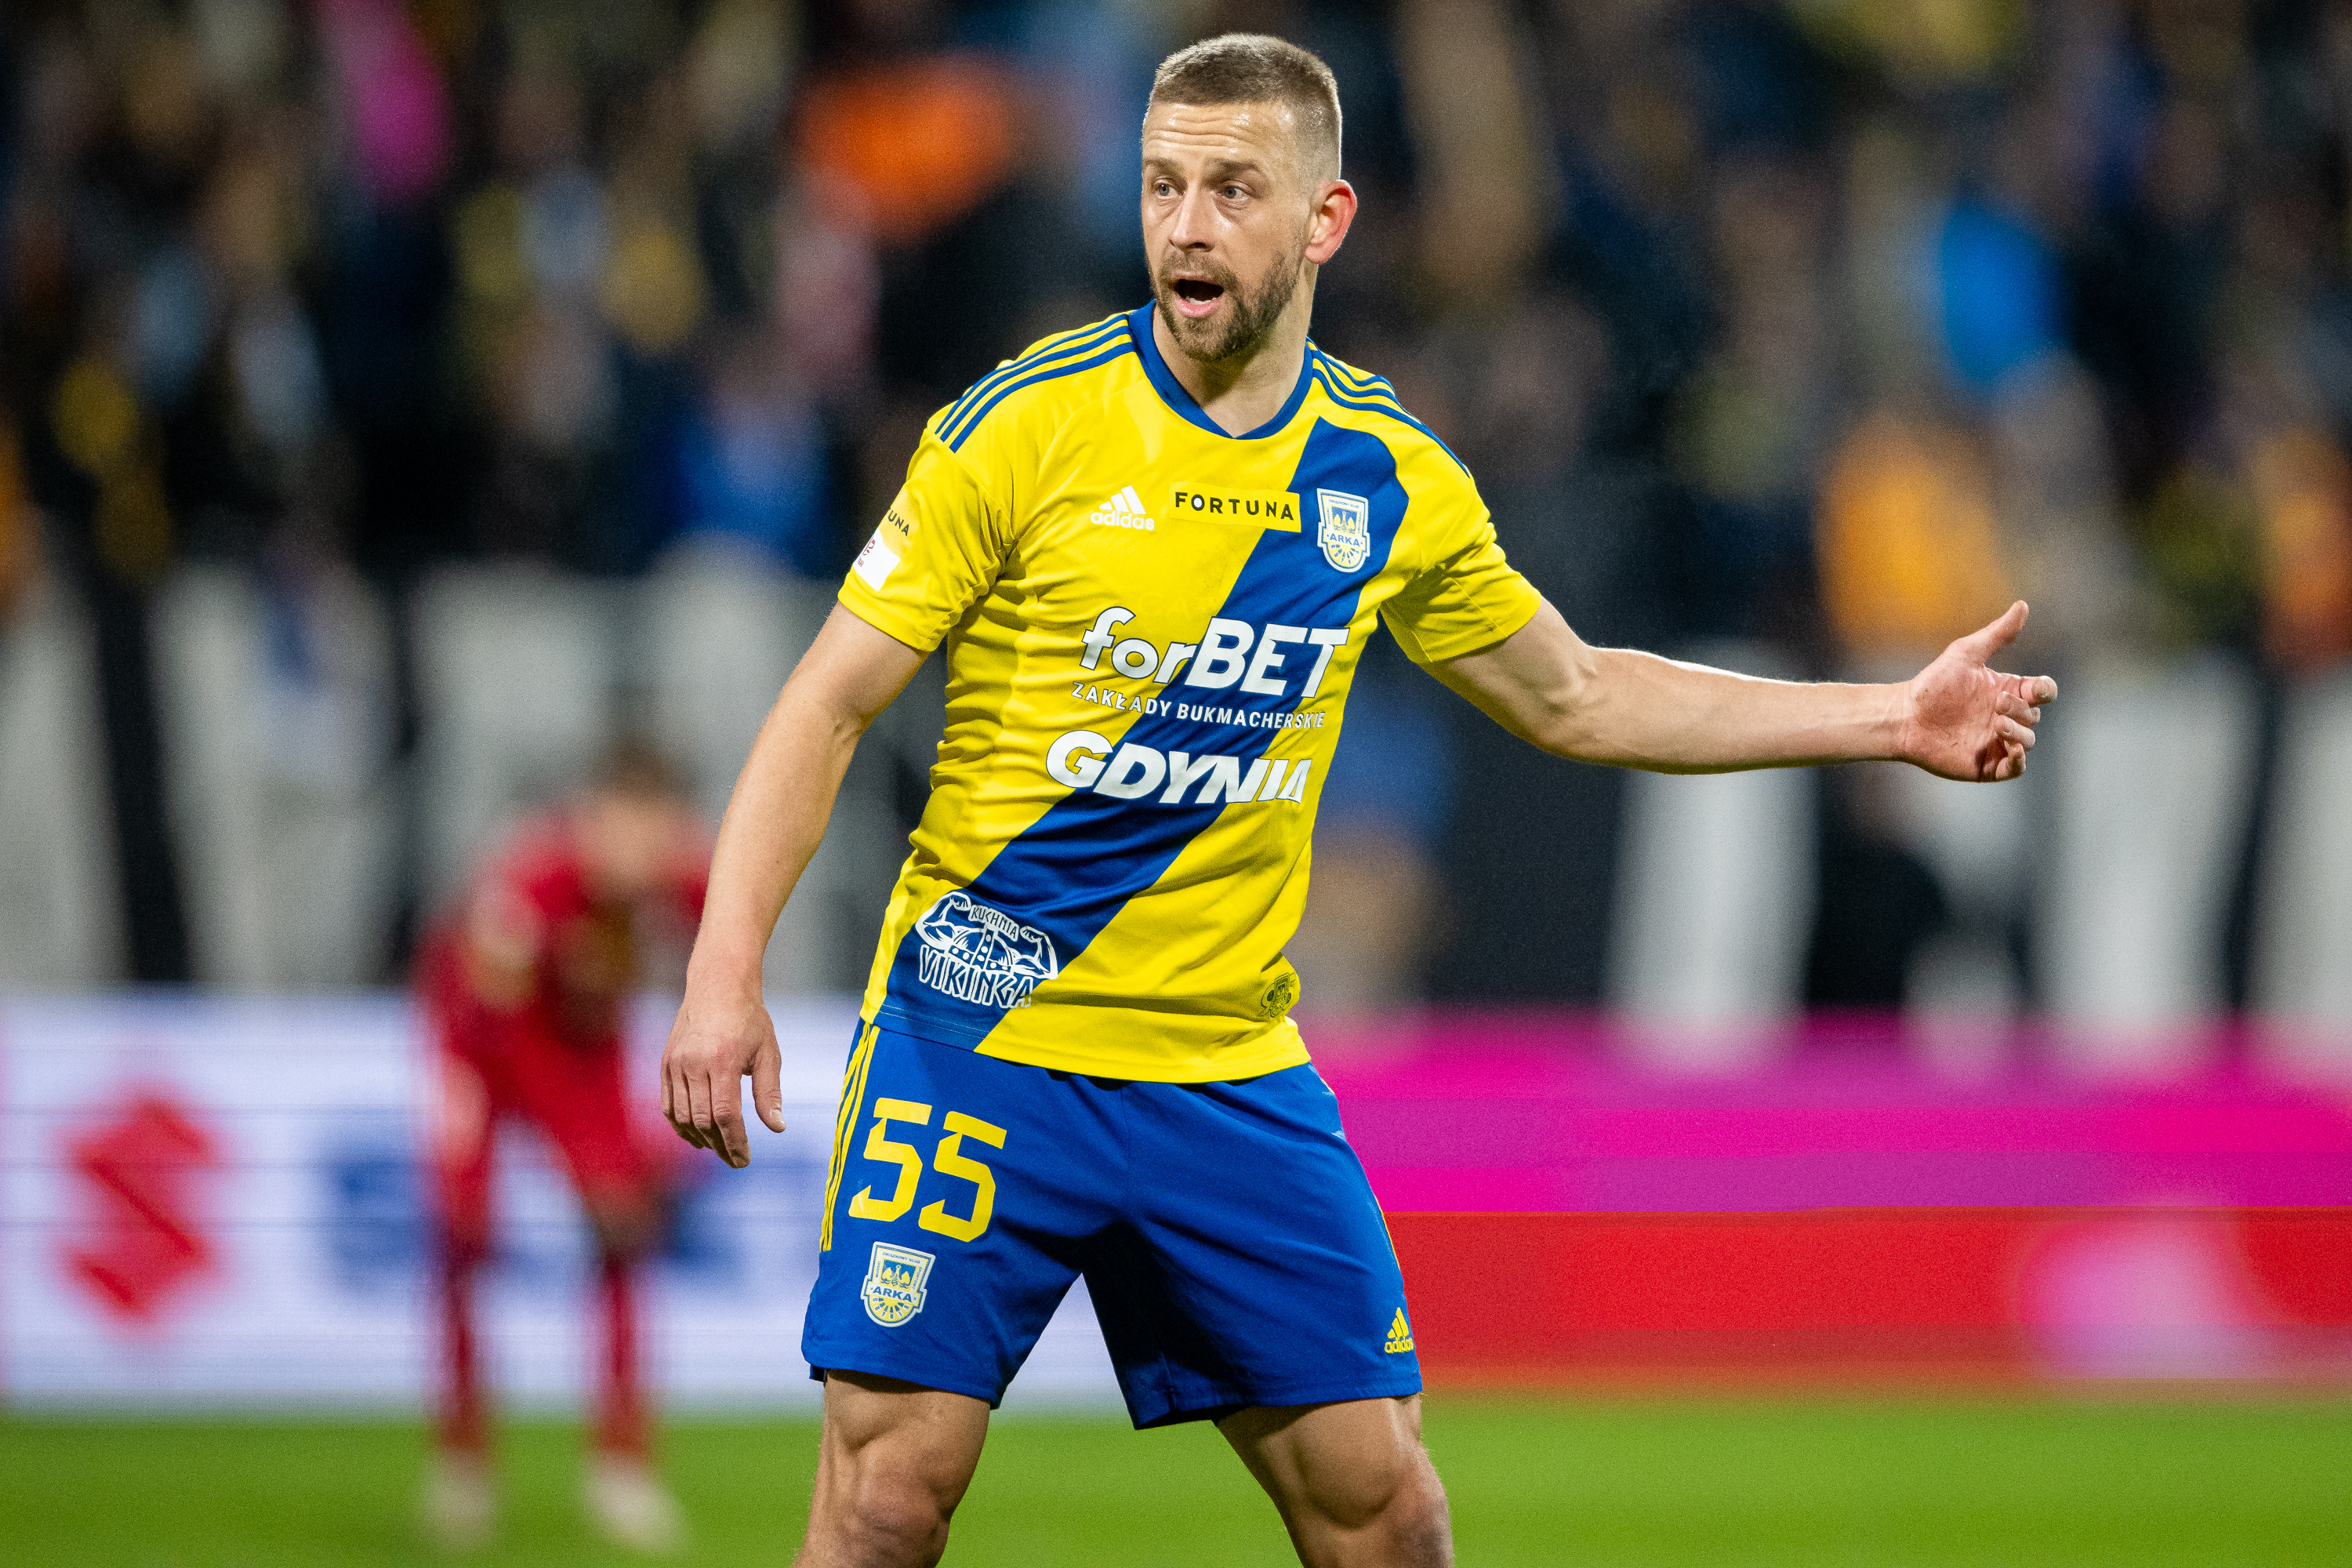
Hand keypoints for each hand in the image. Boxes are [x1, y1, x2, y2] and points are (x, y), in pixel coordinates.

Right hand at [659, 987, 784, 1167]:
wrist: (717, 986)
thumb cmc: (749, 1020)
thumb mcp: (768, 1053)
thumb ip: (769, 1093)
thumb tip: (777, 1128)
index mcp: (724, 1060)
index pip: (726, 1115)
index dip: (735, 1142)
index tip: (744, 1159)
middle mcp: (694, 1063)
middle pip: (702, 1120)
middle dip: (719, 1146)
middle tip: (735, 1160)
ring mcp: (675, 1064)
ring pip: (682, 1116)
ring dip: (700, 1139)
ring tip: (719, 1149)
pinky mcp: (665, 1064)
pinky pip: (668, 1105)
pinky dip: (680, 1125)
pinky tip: (697, 1136)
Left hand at [1896, 601, 2057, 781]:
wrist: (1905, 716)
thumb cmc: (1933, 683)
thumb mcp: (1966, 653)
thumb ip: (1997, 634)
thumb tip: (2023, 605)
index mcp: (2008, 691)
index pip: (2043, 692)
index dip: (2045, 690)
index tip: (2035, 689)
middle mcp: (2006, 717)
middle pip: (2035, 716)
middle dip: (2022, 710)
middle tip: (1997, 705)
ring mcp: (1998, 741)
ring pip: (2028, 741)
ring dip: (2020, 733)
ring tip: (1996, 724)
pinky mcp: (1987, 765)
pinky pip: (2015, 768)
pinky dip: (2018, 761)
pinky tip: (2010, 749)